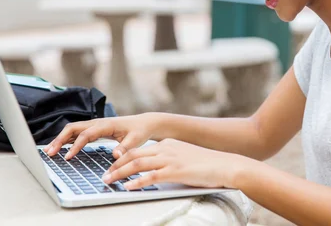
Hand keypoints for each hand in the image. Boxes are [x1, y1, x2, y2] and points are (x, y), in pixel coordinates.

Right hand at [44, 113, 158, 159]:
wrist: (143, 123)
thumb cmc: (139, 131)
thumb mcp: (135, 141)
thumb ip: (125, 148)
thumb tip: (115, 156)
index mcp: (106, 124)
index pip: (86, 134)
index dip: (75, 145)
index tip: (68, 157)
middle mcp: (97, 123)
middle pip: (73, 128)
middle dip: (60, 140)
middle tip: (50, 153)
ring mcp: (94, 125)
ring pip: (72, 130)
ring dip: (60, 139)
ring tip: (49, 151)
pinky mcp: (94, 129)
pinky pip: (77, 133)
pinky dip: (66, 139)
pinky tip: (59, 148)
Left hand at [101, 138, 250, 190]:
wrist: (225, 165)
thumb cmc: (207, 164)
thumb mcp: (184, 157)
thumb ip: (168, 160)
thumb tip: (154, 171)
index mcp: (167, 144)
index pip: (139, 149)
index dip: (122, 158)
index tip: (111, 166)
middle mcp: (166, 148)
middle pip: (134, 155)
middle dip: (116, 166)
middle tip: (104, 175)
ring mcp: (170, 159)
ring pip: (138, 164)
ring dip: (121, 173)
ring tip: (109, 181)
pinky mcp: (176, 171)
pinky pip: (151, 177)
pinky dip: (137, 182)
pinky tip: (129, 187)